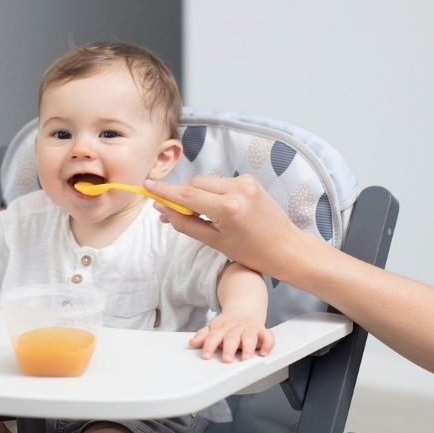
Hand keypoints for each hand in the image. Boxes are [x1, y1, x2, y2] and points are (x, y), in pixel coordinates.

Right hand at [144, 174, 303, 280]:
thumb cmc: (251, 252)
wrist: (285, 248)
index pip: (187, 195)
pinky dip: (211, 193)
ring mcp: (245, 182)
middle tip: (171, 213)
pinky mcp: (250, 181)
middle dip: (181, 196)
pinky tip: (215, 210)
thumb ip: (185, 223)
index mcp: (228, 208)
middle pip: (195, 184)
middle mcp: (237, 189)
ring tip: (197, 215)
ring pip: (207, 182)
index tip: (147, 186)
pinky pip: (220, 183)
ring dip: (196, 195)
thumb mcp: (214, 242)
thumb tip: (163, 211)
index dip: (164, 192)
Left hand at [190, 314, 274, 362]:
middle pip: (232, 337)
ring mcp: (249, 329)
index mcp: (222, 328)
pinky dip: (267, 344)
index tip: (206, 356)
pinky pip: (268, 336)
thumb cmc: (227, 324)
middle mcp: (236, 329)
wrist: (244, 308)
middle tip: (226, 359)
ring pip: (249, 337)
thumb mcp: (213, 327)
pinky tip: (263, 352)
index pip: (213, 336)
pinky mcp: (262, 331)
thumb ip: (203, 336)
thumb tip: (192, 343)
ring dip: (248, 347)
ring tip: (245, 357)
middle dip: (229, 348)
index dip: (209, 345)